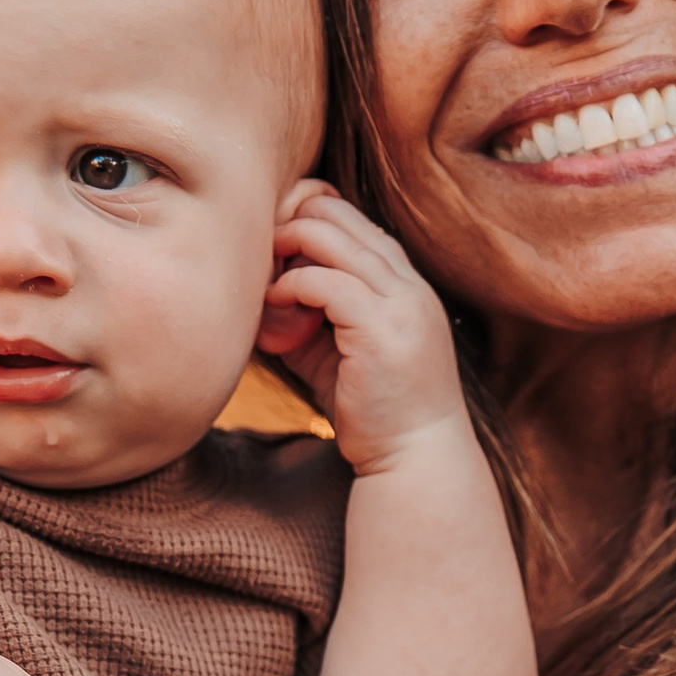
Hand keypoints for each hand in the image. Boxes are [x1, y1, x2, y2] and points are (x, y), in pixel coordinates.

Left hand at [255, 185, 470, 477]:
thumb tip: (263, 292)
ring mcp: (401, 303)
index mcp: (406, 287)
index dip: (308, 220)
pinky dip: (291, 285)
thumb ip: (310, 317)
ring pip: (333, 237)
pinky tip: (274, 302)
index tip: (273, 247)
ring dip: (288, 247)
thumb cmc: (375, 414)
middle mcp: (409, 286)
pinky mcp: (381, 329)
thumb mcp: (337, 353)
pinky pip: (326, 282)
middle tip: (259, 252)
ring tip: (263, 275)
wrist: (416, 460)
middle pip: (341, 215)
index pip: (355, 222)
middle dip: (292, 222)